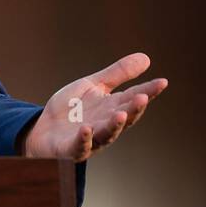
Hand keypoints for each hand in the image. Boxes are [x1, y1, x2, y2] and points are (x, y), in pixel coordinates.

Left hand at [22, 52, 166, 161]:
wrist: (43, 128)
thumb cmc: (72, 108)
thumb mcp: (93, 86)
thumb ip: (117, 74)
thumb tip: (147, 58)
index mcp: (112, 107)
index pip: (133, 98)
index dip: (148, 91)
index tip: (162, 82)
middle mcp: (105, 124)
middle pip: (124, 118)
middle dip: (133, 109)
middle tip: (143, 98)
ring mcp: (91, 139)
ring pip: (106, 134)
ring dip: (114, 126)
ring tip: (121, 115)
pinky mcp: (71, 149)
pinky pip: (79, 145)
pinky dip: (84, 138)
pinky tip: (86, 129)